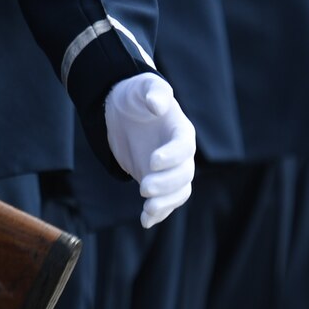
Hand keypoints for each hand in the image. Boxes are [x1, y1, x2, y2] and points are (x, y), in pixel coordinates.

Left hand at [104, 72, 196, 227]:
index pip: (184, 147)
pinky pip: (164, 202)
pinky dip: (158, 213)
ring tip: (147, 210)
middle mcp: (180, 154)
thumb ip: (153, 92)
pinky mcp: (157, 181)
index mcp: (181, 131)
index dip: (172, 156)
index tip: (152, 161)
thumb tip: (157, 104)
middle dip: (165, 184)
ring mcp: (170, 170)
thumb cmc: (137, 95)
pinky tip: (145, 221)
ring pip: (178, 192)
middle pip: (183, 175)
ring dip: (165, 204)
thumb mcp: (143, 87)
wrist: (123, 110)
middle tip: (142, 188)